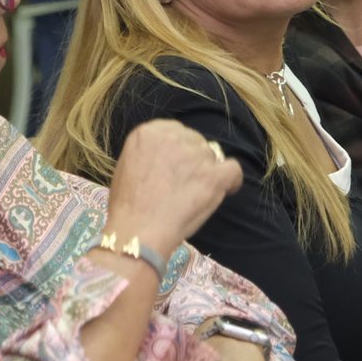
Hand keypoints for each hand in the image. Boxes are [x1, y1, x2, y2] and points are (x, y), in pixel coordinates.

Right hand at [107, 120, 241, 255]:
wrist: (137, 230)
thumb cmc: (128, 206)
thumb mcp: (128, 164)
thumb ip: (150, 152)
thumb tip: (169, 157)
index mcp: (149, 132)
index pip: (176, 131)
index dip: (179, 150)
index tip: (177, 167)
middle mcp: (174, 136)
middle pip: (196, 142)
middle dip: (193, 161)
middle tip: (184, 185)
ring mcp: (195, 154)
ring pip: (213, 157)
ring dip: (208, 173)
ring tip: (194, 196)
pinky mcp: (213, 175)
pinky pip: (234, 170)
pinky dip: (232, 181)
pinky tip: (225, 190)